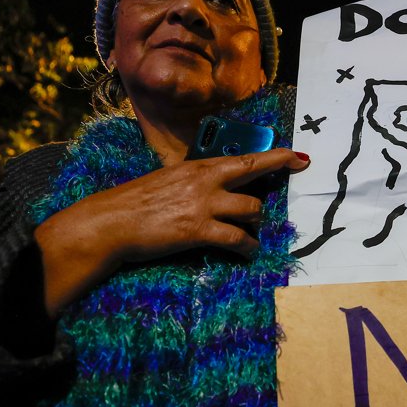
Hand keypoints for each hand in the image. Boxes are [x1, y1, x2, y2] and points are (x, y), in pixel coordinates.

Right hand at [34, 148, 309, 316]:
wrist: (110, 223)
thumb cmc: (134, 204)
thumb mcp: (167, 181)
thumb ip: (192, 182)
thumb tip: (211, 187)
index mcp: (196, 167)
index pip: (243, 157)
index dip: (275, 156)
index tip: (297, 155)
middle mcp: (204, 180)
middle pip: (254, 174)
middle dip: (277, 177)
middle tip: (294, 178)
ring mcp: (203, 204)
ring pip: (252, 209)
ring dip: (257, 223)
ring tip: (252, 232)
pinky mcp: (199, 230)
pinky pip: (237, 238)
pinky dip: (247, 246)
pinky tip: (247, 251)